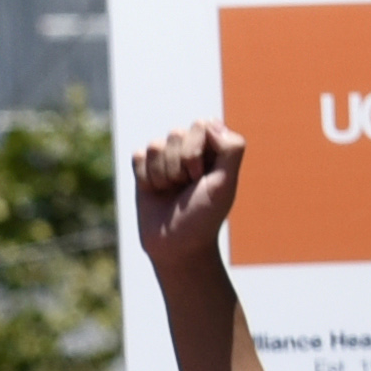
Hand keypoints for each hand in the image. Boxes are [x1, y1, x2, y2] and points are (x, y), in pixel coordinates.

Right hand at [128, 122, 249, 282]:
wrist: (176, 246)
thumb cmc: (204, 216)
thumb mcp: (225, 183)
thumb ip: (231, 149)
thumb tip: (209, 123)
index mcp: (214, 148)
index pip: (202, 125)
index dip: (197, 152)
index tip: (201, 178)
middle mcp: (190, 148)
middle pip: (176, 133)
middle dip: (179, 165)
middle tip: (186, 187)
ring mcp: (166, 158)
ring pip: (156, 145)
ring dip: (163, 175)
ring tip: (171, 192)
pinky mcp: (144, 169)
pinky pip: (139, 156)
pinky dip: (146, 178)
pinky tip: (155, 192)